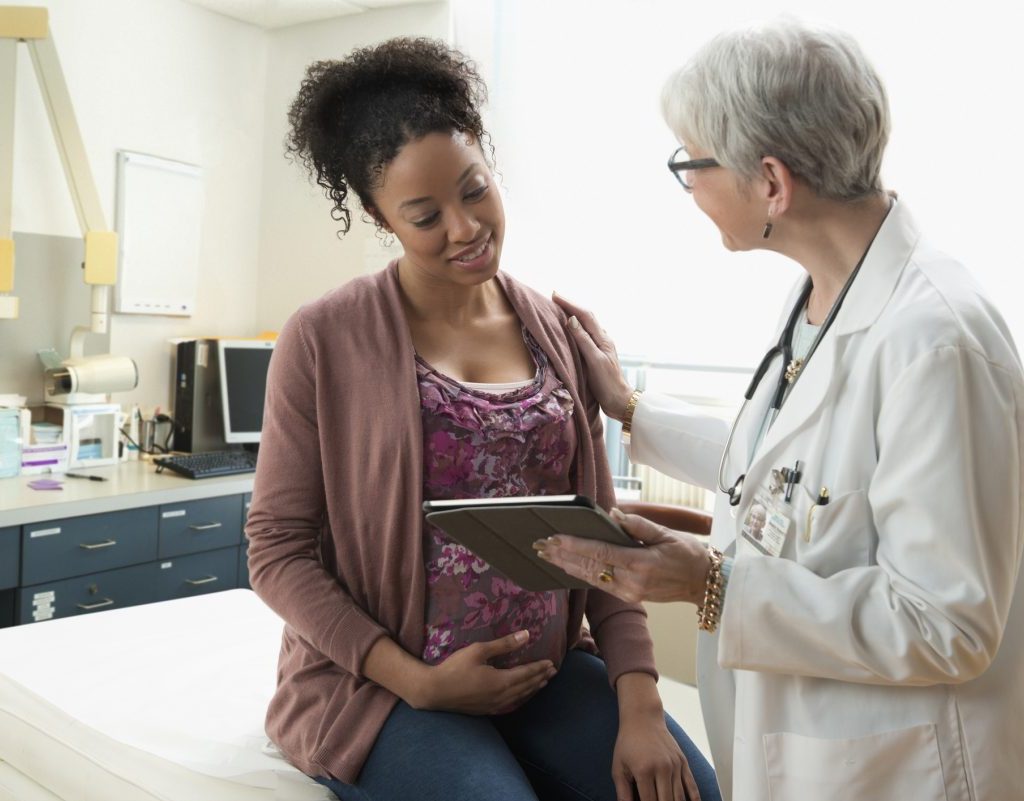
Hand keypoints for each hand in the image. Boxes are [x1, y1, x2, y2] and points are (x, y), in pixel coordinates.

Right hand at [416, 631, 556, 714]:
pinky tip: (522, 696)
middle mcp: (502, 696)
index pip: (527, 674)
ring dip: (533, 689)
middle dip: (540, 678)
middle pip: (527, 686)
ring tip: (543, 682)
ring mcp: (494, 706)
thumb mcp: (479, 651)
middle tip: (553, 671)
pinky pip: (511, 705)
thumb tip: (526, 635)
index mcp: (501, 681)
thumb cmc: (455, 668)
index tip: (551, 662)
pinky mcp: (487, 710)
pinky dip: (521, 698)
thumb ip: (504, 644)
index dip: (540, 668)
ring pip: (520, 697)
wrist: (435, 691)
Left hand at [534, 509, 709, 604]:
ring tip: (546, 556)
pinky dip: (581, 574)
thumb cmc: (689, 555)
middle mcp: (632, 582)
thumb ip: (638, 525)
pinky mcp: (630, 597)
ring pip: (591, 577)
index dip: (574, 545)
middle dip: (562, 556)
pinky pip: (600, 584)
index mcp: (641, 564)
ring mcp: (630, 592)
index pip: (600, 552)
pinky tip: (567, 567)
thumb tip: (613, 515)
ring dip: (567, 566)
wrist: (704, 584)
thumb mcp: (667, 534)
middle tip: (540, 546)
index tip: (554, 538)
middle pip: (589, 567)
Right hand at [552, 292, 634, 421]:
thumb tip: (572, 319)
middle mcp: (602, 340)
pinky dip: (576, 328)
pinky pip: (585, 336)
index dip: (570, 304)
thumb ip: (584, 340)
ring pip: (586, 325)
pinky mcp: (597, 356)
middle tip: (555, 298)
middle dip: (571, 306)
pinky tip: (570, 331)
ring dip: (574, 315)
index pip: (585, 315)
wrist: (619, 401)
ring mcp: (600, 347)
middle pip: (586, 317)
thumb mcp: (594, 360)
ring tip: (560, 310)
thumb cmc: (607, 383)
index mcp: (602, 339)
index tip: (554, 295)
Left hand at [614, 713, 700, 800]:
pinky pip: (692, 785)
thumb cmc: (628, 743)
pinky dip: (694, 799)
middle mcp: (662, 768)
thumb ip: (623, 792)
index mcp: (644, 771)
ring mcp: (675, 765)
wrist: (643, 719)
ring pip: (680, 797)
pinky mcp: (683, 762)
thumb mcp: (618, 768)